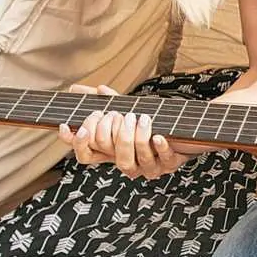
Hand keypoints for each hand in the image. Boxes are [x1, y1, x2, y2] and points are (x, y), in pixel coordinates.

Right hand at [57, 83, 197, 179]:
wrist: (187, 130)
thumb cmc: (151, 121)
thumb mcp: (126, 109)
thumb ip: (103, 100)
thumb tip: (76, 89)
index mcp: (113, 152)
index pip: (85, 155)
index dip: (76, 143)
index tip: (70, 125)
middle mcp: (126, 162)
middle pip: (107, 156)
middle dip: (110, 134)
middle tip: (121, 115)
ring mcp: (147, 166)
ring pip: (131, 162)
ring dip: (135, 139)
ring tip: (141, 118)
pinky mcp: (169, 164)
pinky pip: (162, 161)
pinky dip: (160, 148)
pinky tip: (159, 136)